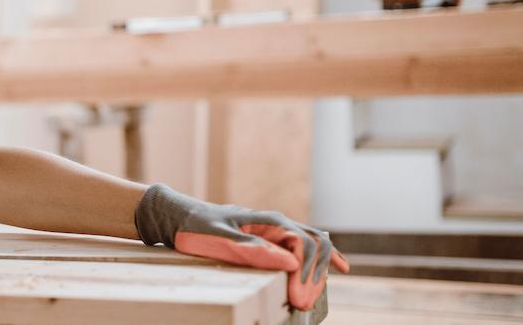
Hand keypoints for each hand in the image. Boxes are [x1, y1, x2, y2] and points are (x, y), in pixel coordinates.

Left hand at [134, 184, 348, 310]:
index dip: (305, 273)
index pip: (303, 245)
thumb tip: (290, 262)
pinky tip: (340, 269)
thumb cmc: (197, 226)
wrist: (182, 216)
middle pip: (315, 247)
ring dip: (318, 274)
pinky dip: (324, 259)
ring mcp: (278, 231)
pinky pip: (306, 248)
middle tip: (302, 305)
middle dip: (314, 277)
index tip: (297, 298)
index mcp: (270, 221)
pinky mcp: (274, 240)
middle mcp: (279, 224)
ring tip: (309, 301)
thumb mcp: (219, 238)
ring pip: (315, 248)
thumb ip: (252, 249)